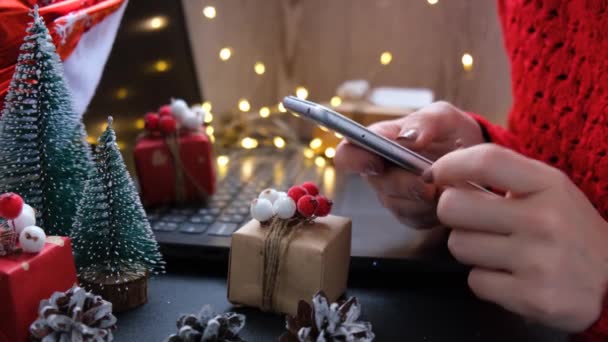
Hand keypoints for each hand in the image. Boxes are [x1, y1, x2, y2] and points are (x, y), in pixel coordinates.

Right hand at [334, 101, 484, 228]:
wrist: (474, 160)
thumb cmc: (451, 132)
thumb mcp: (444, 117)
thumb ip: (425, 122)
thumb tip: (406, 139)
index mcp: (378, 142)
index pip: (348, 153)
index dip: (355, 160)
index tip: (376, 163)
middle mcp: (379, 171)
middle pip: (377, 183)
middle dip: (404, 183)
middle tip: (429, 182)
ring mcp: (393, 195)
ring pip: (398, 204)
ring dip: (424, 198)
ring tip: (448, 185)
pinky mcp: (410, 215)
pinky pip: (416, 219)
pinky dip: (434, 210)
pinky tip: (448, 196)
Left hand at [426, 144, 607, 331]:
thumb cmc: (569, 229)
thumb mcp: (548, 190)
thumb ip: (502, 175)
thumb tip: (444, 173)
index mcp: (547, 185)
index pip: (485, 161)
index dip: (450, 165)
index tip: (437, 174)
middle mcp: (543, 220)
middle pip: (453, 207)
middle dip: (453, 213)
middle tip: (471, 219)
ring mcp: (537, 260)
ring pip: (458, 246)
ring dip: (469, 248)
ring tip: (497, 249)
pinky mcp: (530, 296)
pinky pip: (474, 280)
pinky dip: (484, 279)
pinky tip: (508, 275)